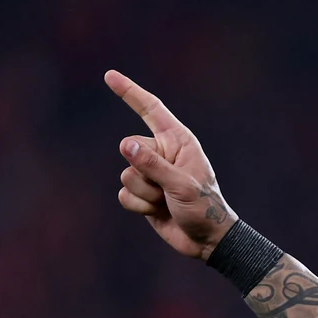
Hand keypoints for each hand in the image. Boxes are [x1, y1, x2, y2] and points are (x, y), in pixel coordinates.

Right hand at [106, 70, 237, 259]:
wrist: (207, 241)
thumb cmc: (204, 209)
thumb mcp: (182, 186)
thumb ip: (153, 165)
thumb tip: (125, 144)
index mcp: (179, 142)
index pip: (151, 110)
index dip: (130, 93)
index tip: (110, 76)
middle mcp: (163, 153)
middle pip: (130, 148)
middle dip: (147, 173)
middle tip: (171, 190)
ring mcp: (151, 173)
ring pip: (126, 174)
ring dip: (146, 194)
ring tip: (168, 202)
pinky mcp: (142, 193)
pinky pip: (124, 194)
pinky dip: (139, 206)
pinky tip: (159, 212)